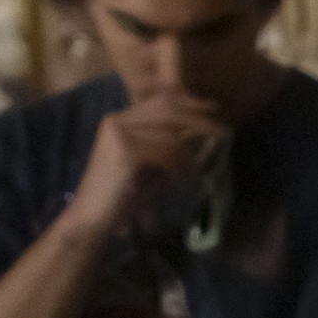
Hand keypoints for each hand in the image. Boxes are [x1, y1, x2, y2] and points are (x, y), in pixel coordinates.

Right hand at [59, 93, 228, 239]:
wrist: (92, 216)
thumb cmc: (120, 193)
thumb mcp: (147, 162)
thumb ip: (166, 145)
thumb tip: (199, 134)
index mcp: (120, 119)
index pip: (161, 101)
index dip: (190, 103)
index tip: (214, 109)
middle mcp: (117, 120)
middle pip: (169, 109)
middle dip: (200, 119)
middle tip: (225, 132)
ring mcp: (119, 134)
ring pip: (170, 136)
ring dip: (190, 154)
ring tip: (199, 171)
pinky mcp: (124, 152)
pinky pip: (165, 155)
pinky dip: (179, 169)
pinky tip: (183, 183)